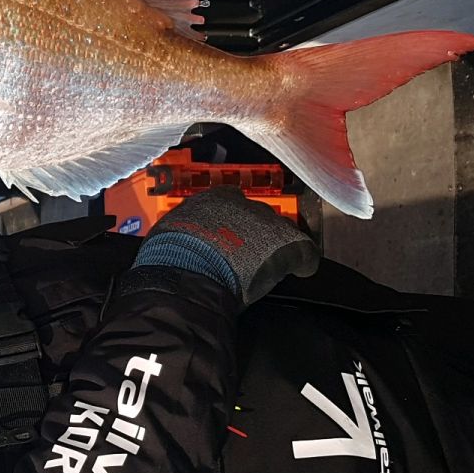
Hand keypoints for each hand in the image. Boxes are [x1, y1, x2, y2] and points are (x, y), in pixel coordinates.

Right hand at [136, 186, 319, 307]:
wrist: (188, 274)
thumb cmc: (171, 259)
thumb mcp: (169, 235)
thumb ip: (181, 232)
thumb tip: (177, 240)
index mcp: (210, 198)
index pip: (230, 200)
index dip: (233, 220)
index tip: (230, 232)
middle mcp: (242, 203)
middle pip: (258, 213)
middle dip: (255, 231)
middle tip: (247, 251)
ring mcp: (265, 222)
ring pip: (280, 228)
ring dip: (275, 245)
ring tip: (268, 262)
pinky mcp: (286, 243)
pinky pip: (304, 250)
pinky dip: (303, 261)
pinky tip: (301, 269)